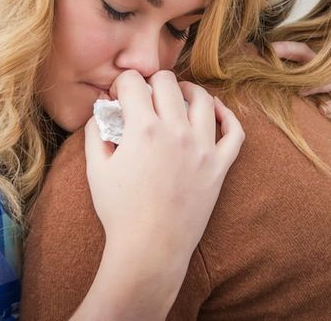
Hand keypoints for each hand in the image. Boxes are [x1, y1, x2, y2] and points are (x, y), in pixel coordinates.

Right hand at [83, 69, 243, 270]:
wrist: (150, 248)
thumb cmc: (119, 212)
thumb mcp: (96, 169)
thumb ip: (96, 133)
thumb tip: (101, 111)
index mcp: (143, 129)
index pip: (133, 82)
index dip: (122, 83)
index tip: (120, 95)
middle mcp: (176, 131)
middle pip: (168, 82)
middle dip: (152, 82)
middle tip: (146, 95)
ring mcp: (203, 148)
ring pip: (204, 99)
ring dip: (188, 90)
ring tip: (178, 95)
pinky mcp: (220, 166)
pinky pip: (234, 132)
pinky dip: (227, 115)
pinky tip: (215, 111)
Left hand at [272, 40, 330, 138]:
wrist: (325, 142)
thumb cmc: (298, 117)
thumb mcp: (282, 97)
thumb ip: (267, 83)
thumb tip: (240, 62)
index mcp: (315, 74)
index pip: (305, 55)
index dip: (289, 50)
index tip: (269, 50)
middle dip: (317, 81)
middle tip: (299, 91)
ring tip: (324, 113)